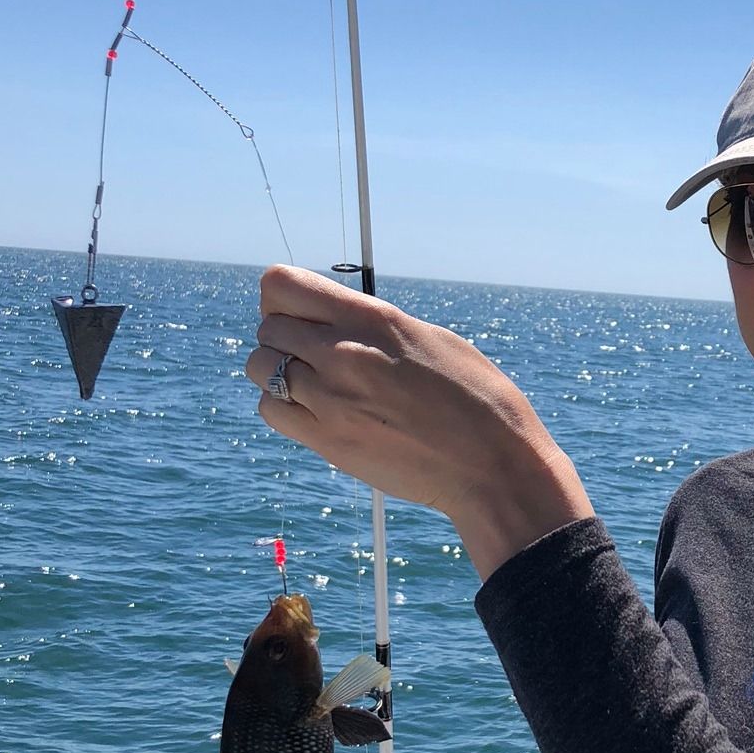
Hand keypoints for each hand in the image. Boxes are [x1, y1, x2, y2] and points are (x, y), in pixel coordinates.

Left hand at [244, 266, 592, 577]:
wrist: (492, 466)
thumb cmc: (477, 400)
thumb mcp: (430, 339)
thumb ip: (374, 324)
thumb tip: (338, 319)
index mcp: (374, 320)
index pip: (281, 286)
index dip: (283, 298)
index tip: (303, 314)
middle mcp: (343, 354)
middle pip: (268, 326)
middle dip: (284, 336)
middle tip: (317, 355)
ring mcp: (330, 400)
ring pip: (261, 368)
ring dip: (279, 372)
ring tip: (315, 384)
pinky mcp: (327, 441)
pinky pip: (272, 410)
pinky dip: (284, 407)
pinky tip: (316, 412)